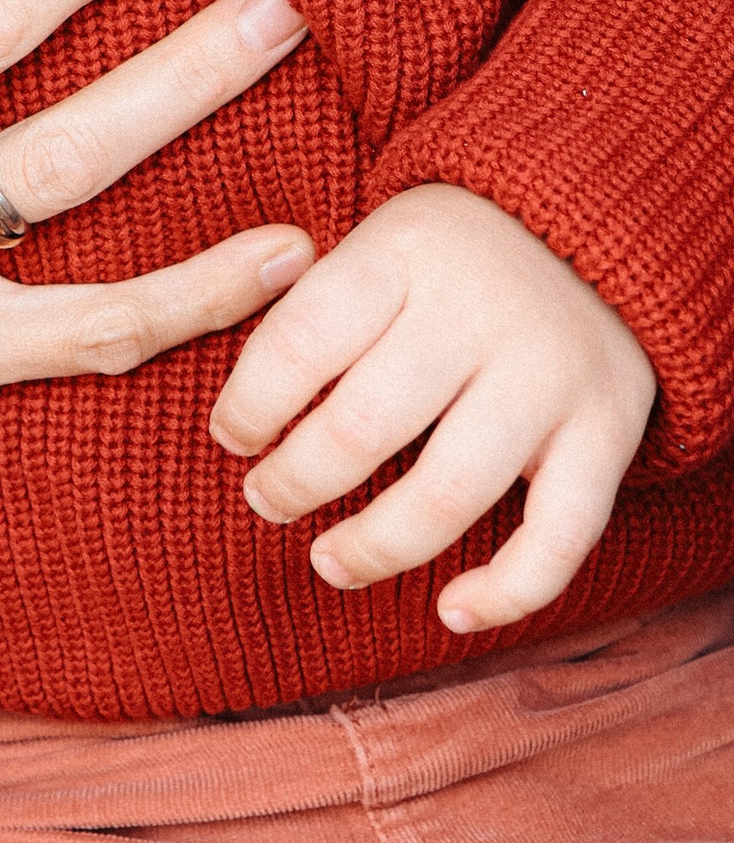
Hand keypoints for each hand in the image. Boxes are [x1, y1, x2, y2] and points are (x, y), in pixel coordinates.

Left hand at [208, 181, 655, 633]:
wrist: (598, 231)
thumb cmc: (450, 255)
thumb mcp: (379, 240)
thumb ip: (317, 306)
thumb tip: (236, 414)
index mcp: (403, 250)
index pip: (301, 341)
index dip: (250, 405)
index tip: (231, 438)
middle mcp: (478, 311)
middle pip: (363, 424)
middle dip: (296, 480)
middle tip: (265, 500)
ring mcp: (549, 374)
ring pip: (448, 492)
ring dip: (376, 545)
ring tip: (329, 562)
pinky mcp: (611, 429)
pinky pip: (560, 535)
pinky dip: (506, 591)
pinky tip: (451, 611)